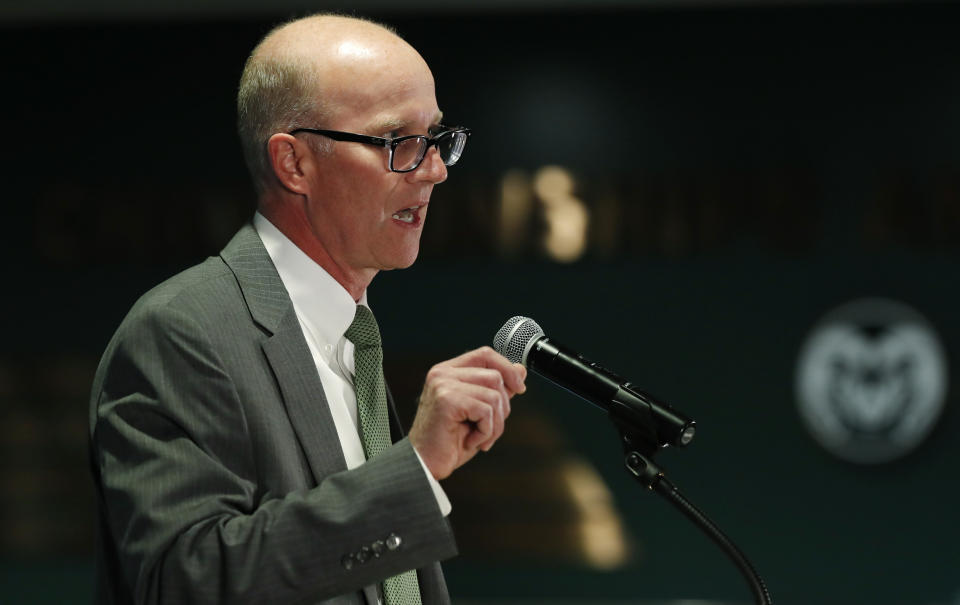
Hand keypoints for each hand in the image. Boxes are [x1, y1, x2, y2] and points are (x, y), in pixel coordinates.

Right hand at [408, 346, 525, 479]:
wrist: (425, 464)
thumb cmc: (449, 441)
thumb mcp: (480, 411)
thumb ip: (497, 389)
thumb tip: (520, 369)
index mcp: (449, 371)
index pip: (485, 355)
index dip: (507, 369)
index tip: (519, 388)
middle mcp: (443, 373)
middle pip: (495, 376)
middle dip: (503, 408)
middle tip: (490, 429)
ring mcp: (443, 385)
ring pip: (494, 395)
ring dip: (495, 424)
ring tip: (480, 437)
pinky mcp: (447, 400)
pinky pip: (486, 411)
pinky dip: (485, 431)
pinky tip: (470, 440)